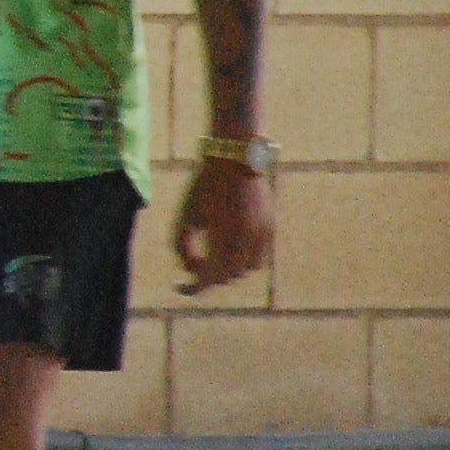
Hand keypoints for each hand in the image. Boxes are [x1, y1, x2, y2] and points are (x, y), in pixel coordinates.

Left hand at [172, 159, 273, 295]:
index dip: (193, 288)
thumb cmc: (204, 188)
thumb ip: (183, 246)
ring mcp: (262, 234)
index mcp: (222, 237)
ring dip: (231, 270)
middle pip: (228, 275)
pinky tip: (231, 249)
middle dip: (210, 276)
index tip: (179, 288)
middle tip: (195, 270)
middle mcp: (246, 239)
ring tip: (214, 259)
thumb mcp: (185, 216)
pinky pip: (260, 255)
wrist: (234, 161)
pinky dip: (245, 259)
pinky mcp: (270, 227)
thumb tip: (190, 272)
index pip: (209, 276)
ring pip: (248, 269)